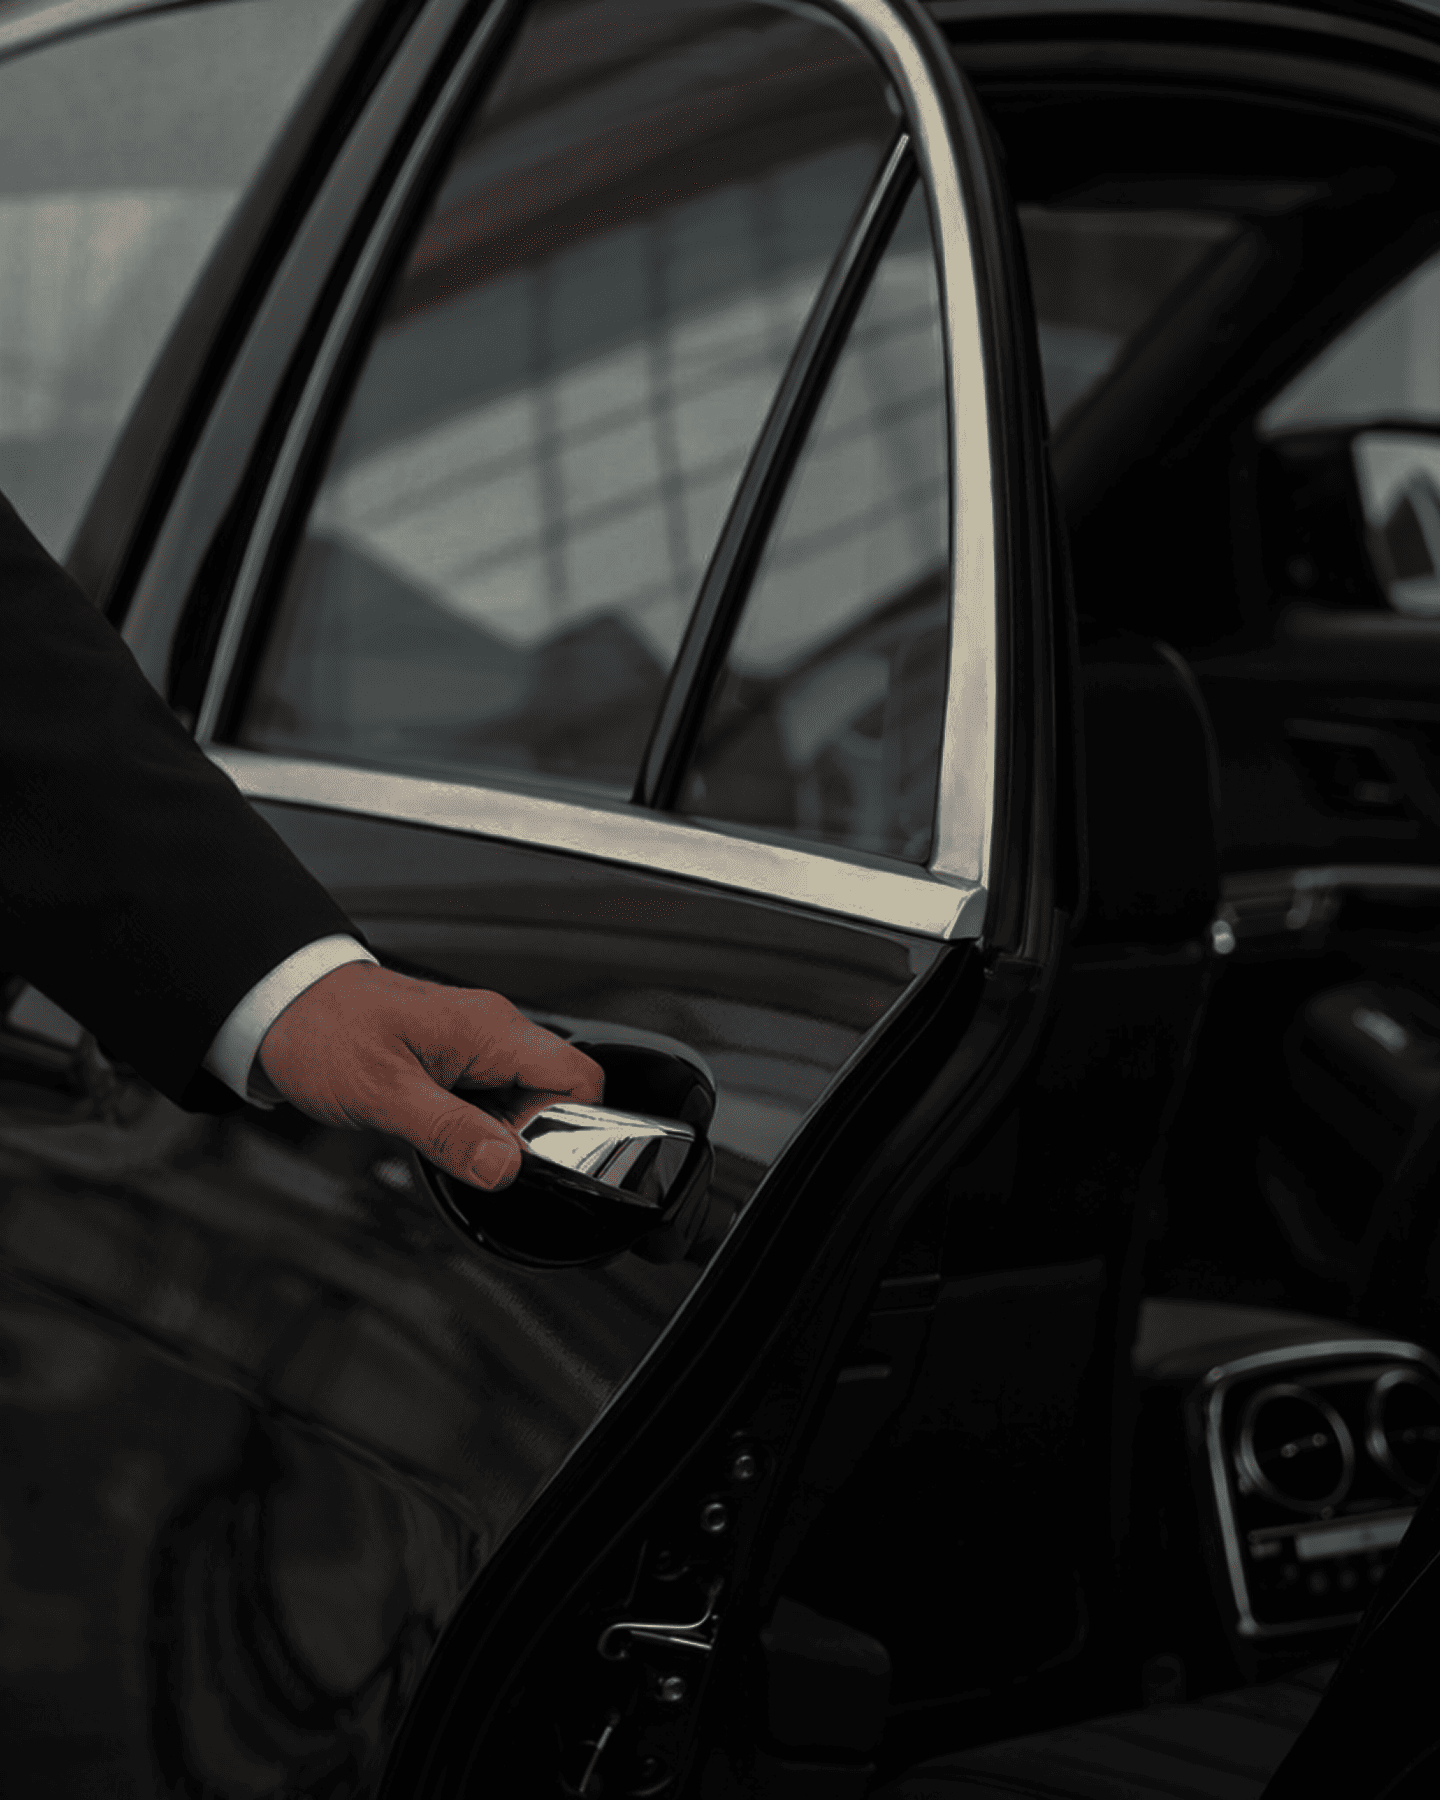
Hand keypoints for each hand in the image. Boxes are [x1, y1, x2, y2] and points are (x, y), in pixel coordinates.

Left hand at [255, 963, 603, 1189]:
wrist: (278, 1005)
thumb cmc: (321, 1031)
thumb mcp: (381, 1093)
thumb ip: (449, 1132)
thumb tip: (504, 1168)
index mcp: (490, 1029)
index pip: (579, 1078)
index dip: (571, 1127)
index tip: (525, 1156)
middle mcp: (492, 1031)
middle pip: (557, 1093)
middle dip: (530, 1137)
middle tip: (476, 1153)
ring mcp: (475, 1045)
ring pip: (524, 1101)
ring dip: (496, 1133)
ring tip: (446, 1139)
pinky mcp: (454, 1061)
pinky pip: (491, 1099)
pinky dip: (474, 1126)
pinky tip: (436, 1132)